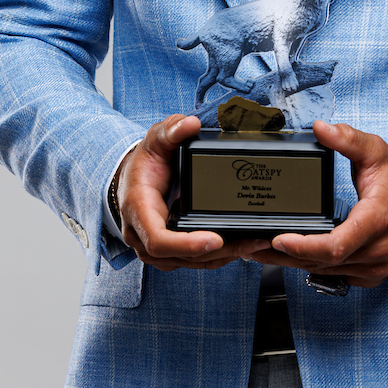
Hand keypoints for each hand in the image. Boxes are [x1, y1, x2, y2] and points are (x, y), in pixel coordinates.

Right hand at [116, 113, 271, 271]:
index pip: (159, 240)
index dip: (187, 244)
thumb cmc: (145, 161)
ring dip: (223, 256)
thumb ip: (171, 129)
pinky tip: (241, 247)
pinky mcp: (170, 251)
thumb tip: (190, 124)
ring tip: (254, 244)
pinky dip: (218, 256)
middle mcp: (143, 235)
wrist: (134, 177)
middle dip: (217, 252)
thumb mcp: (156, 139)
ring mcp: (155, 248)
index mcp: (138, 210)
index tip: (214, 239)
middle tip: (250, 241)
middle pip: (180, 257)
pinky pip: (193, 261)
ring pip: (190, 263)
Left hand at [247, 121, 387, 288]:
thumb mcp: (376, 150)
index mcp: (376, 221)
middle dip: (283, 256)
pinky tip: (289, 256)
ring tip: (260, 250)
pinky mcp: (369, 275)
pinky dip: (310, 265)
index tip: (278, 239)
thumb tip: (321, 128)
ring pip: (325, 272)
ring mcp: (373, 268)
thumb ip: (348, 139)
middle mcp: (376, 251)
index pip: (335, 246)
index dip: (303, 247)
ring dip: (291, 263)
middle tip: (251, 245)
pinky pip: (334, 275)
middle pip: (322, 262)